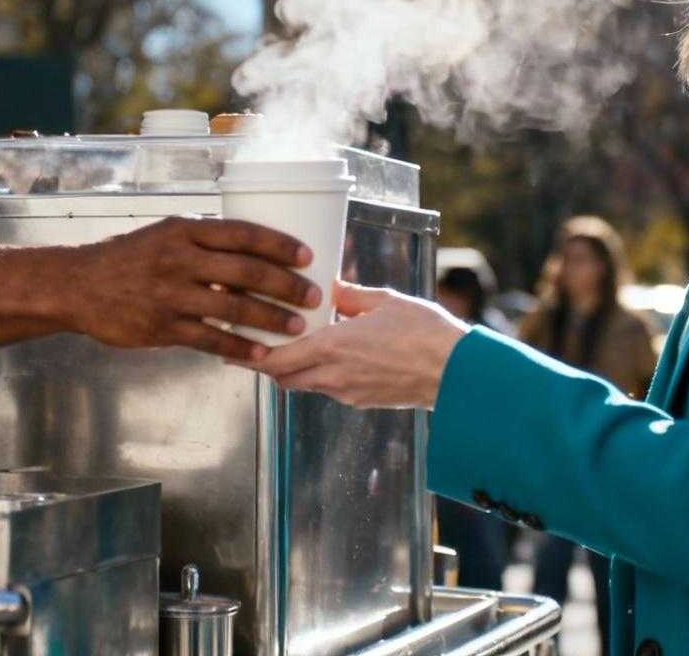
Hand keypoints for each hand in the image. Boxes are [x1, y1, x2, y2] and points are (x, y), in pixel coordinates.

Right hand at [63, 217, 318, 360]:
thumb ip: (202, 243)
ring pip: (234, 307)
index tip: (307, 256)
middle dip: (286, 284)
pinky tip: (261, 354)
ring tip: (298, 326)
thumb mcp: (163, 235)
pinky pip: (210, 339)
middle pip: (246, 270)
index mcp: (184, 230)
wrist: (77, 286)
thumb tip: (251, 256)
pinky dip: (239, 348)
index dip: (279, 244)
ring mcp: (171, 294)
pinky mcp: (162, 327)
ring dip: (271, 318)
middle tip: (314, 295)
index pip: (242, 233)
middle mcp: (180, 259)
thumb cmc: (128, 259)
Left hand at [239, 283, 468, 408]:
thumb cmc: (425, 333)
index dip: (249, 355)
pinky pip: (328, 388)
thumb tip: (330, 287)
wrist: (457, 373)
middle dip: (265, 363)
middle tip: (254, 344)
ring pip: (304, 384)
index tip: (230, 347)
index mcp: (333, 347)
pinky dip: (318, 375)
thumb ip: (351, 295)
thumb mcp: (385, 301)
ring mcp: (347, 392)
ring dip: (292, 369)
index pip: (275, 358)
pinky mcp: (362, 401)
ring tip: (289, 347)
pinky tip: (329, 357)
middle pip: (282, 376)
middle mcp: (334, 375)